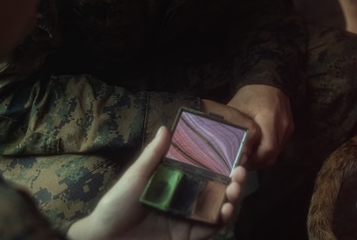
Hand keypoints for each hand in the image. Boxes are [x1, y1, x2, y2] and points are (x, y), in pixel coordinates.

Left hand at [67, 126, 246, 239]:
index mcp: (174, 182)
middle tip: (241, 170)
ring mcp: (187, 218)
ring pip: (218, 207)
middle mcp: (185, 198)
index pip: (203, 169)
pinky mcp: (187, 236)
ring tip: (236, 188)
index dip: (220, 162)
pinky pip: (209, 228)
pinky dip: (222, 219)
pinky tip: (227, 209)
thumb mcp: (135, 177)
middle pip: (216, 188)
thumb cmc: (115, 205)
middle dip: (233, 180)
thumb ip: (153, 156)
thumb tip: (166, 127)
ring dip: (232, 198)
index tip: (234, 151)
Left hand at [227, 85, 293, 168]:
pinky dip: (269, 151)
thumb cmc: (251, 95)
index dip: (254, 160)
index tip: (240, 164)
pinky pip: (280, 146)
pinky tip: (258, 149)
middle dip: (257, 163)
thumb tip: (226, 150)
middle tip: (243, 165)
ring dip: (263, 158)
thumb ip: (234, 128)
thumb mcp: (237, 109)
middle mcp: (282, 124)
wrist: (270, 81)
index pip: (267, 149)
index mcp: (269, 118)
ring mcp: (288, 127)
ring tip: (249, 158)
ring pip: (277, 152)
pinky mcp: (289, 128)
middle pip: (273, 154)